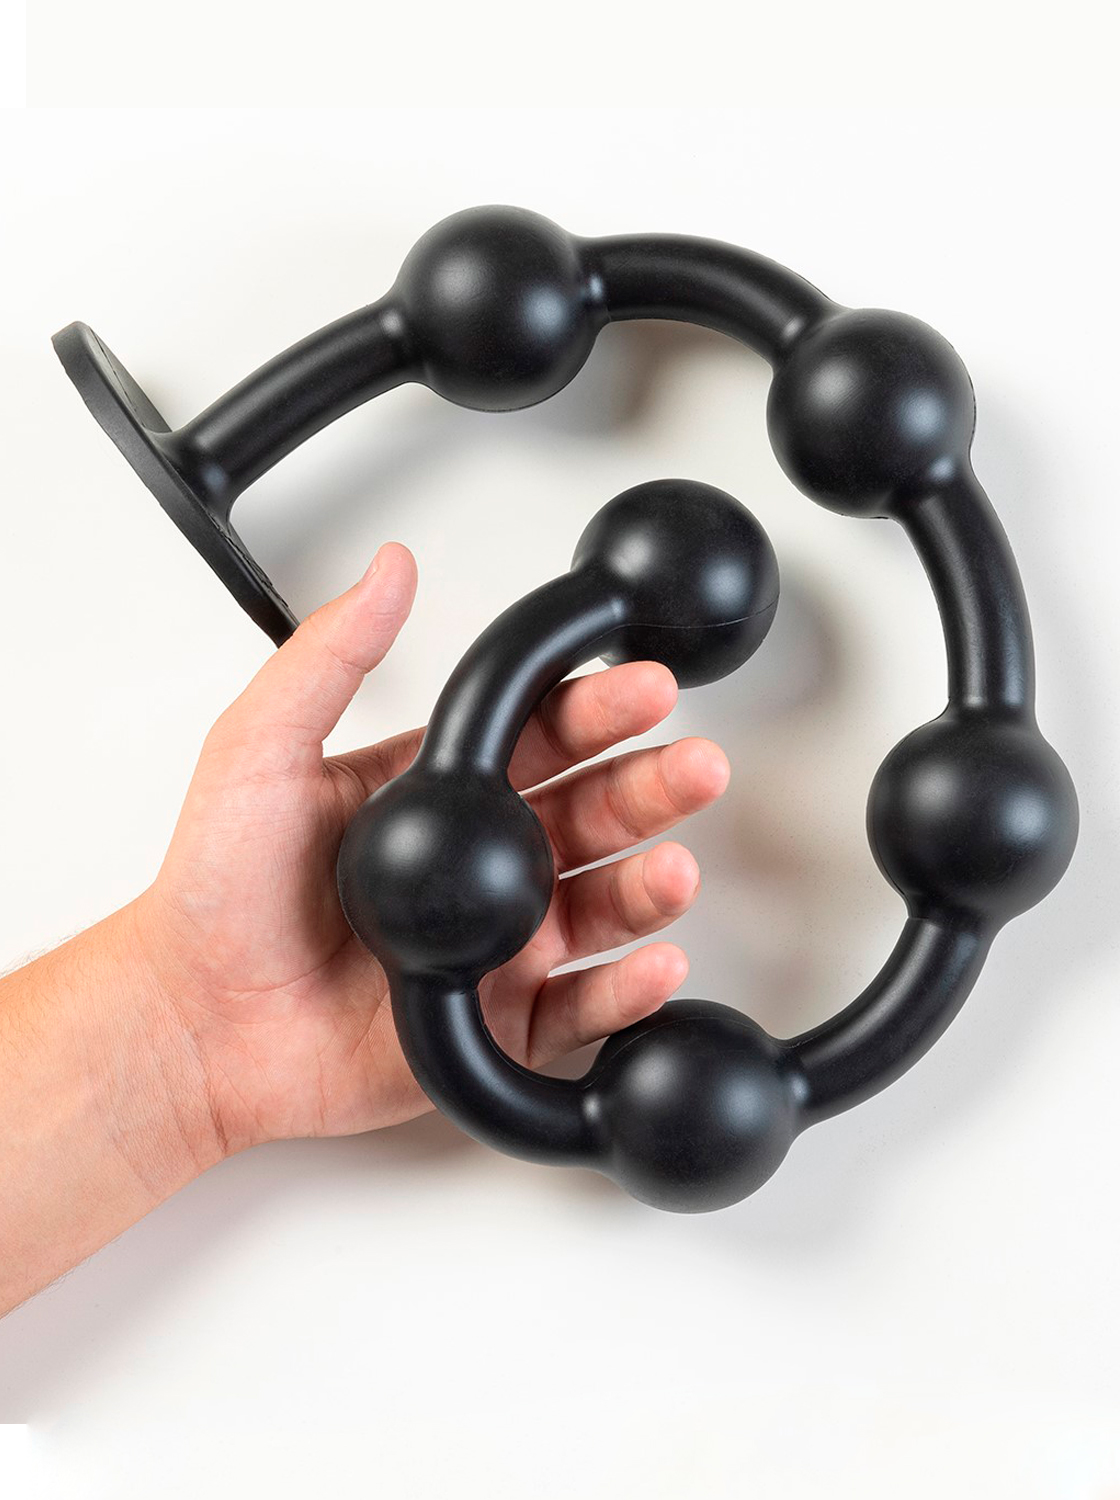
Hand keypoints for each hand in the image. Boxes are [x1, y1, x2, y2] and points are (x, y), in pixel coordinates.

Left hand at [138, 544, 730, 1157]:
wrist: (195, 1022)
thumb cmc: (216, 892)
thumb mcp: (260, 749)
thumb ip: (330, 657)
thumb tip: (387, 571)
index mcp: (438, 793)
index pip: (540, 737)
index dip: (597, 710)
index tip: (643, 687)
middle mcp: (480, 865)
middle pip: (592, 815)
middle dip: (651, 788)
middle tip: (693, 767)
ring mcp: (497, 943)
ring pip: (602, 906)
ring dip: (651, 884)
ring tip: (674, 869)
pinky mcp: (497, 1022)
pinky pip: (581, 1009)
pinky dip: (628, 991)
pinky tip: (654, 961)